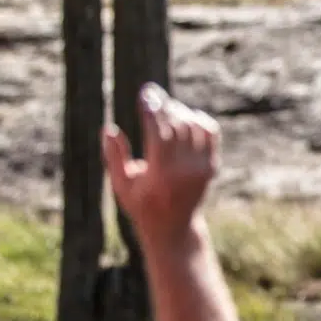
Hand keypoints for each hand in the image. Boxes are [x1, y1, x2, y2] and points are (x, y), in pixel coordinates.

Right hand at [102, 83, 219, 247]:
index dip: (153, 111)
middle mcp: (185, 171)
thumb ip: (113, 157)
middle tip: (152, 96)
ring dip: (178, 111)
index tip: (145, 94)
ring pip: (194, 125)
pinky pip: (210, 131)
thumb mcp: (121, 185)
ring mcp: (202, 168)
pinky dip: (198, 119)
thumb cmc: (141, 204)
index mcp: (160, 176)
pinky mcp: (211, 166)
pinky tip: (183, 118)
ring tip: (164, 109)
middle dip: (164, 106)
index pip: (160, 135)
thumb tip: (108, 129)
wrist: (173, 227)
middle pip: (178, 125)